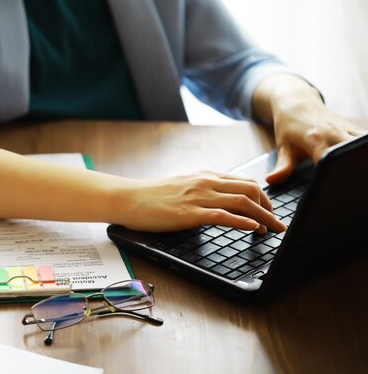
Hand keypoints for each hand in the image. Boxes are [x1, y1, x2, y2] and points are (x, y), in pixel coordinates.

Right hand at [113, 171, 285, 233]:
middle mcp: (205, 182)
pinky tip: (253, 228)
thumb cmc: (152, 195)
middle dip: (269, 207)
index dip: (264, 197)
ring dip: (262, 216)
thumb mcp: (183, 186)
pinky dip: (242, 221)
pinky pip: (222, 215)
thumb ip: (202, 190)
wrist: (129, 197)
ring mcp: (198, 197)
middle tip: (277, 223)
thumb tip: (219, 201)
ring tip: (272, 229)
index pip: (245, 182)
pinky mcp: (189, 213)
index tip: (270, 211)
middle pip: (250, 189)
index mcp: (205, 176)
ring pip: (242, 202)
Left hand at [261, 77, 364, 184]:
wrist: (296, 101)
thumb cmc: (288, 125)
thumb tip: (271, 180)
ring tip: (357, 170)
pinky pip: (364, 140)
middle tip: (350, 181)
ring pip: (361, 144)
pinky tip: (361, 158)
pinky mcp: (354, 128)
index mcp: (316, 139)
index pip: (330, 161)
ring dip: (360, 155)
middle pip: (351, 152)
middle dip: (351, 164)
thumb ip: (282, 166)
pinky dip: (363, 148)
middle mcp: (334, 133)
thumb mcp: (283, 147)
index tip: (332, 184)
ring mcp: (346, 129)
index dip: (332, 173)